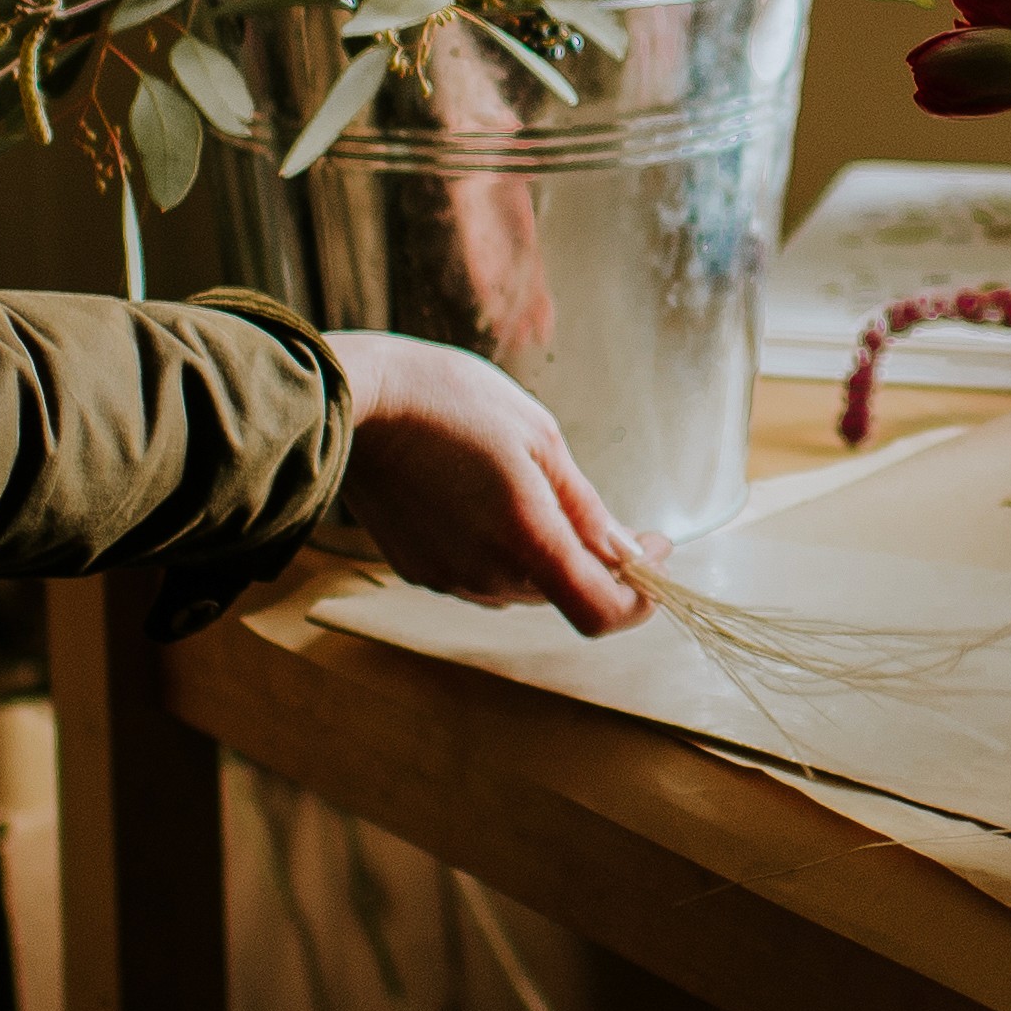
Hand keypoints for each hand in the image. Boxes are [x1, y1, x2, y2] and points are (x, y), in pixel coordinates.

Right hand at [327, 332, 648, 634]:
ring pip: (520, 585)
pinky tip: (481, 496)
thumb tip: (625, 550)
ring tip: (525, 485)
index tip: (653, 554)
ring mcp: (447, 577)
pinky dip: (497, 548)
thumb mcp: (539, 438)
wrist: (356, 400)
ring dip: (540, 554)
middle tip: (593, 505)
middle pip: (561, 592)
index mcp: (525, 538)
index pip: (599, 610)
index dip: (639, 598)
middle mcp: (486, 573)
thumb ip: (585, 507)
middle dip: (589, 560)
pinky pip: (479, 573)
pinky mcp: (417, 569)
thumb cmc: (451, 402)